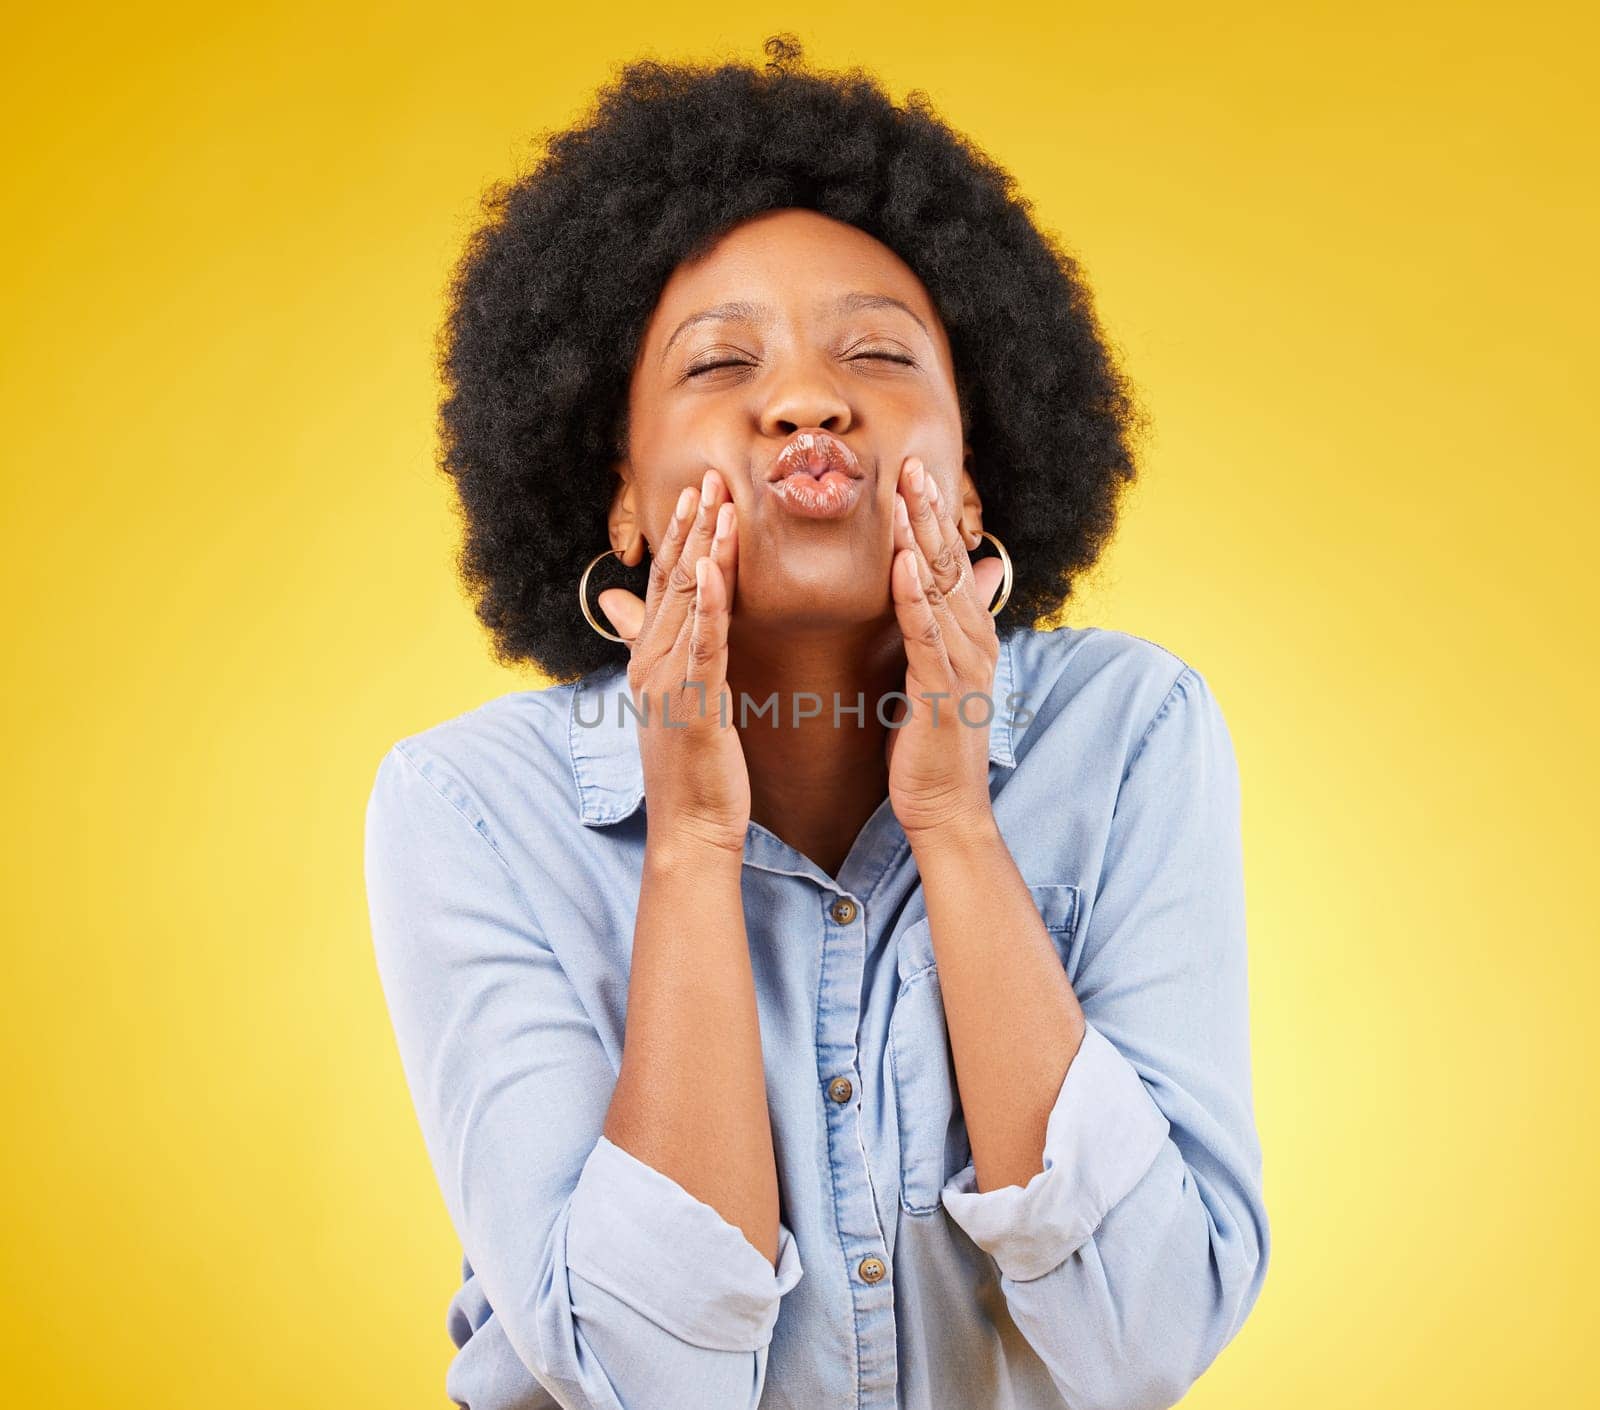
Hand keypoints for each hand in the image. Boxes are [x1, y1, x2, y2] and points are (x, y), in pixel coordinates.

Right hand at [600, 470, 749, 855]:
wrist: (691, 827)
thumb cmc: (693, 768)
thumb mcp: (671, 700)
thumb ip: (650, 648)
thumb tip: (620, 609)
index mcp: (650, 659)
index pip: (665, 585)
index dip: (681, 536)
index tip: (698, 492)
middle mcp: (651, 663)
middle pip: (673, 581)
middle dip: (692, 527)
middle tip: (711, 477)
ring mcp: (668, 683)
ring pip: (687, 603)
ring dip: (703, 549)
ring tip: (719, 505)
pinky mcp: (693, 705)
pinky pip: (703, 646)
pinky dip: (706, 606)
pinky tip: (713, 571)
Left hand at [886, 456, 1006, 840]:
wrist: (944, 806)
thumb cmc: (931, 742)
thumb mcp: (939, 672)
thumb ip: (947, 622)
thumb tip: (973, 576)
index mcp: (968, 634)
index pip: (951, 561)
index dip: (933, 515)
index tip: (913, 471)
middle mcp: (973, 641)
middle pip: (950, 562)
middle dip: (929, 511)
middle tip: (910, 462)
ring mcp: (962, 665)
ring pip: (941, 588)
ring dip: (923, 537)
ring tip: (907, 493)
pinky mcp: (943, 691)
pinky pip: (927, 634)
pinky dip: (915, 597)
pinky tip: (904, 564)